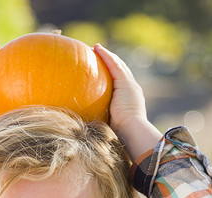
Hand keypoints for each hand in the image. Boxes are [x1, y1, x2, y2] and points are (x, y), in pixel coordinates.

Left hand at [94, 44, 161, 158]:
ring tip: (94, 48)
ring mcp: (130, 85)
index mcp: (128, 101)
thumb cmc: (118, 135)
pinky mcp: (125, 82)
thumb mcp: (106, 126)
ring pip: (118, 65)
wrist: (131, 131)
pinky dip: (106, 55)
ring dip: (106, 55)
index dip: (111, 75)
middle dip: (110, 62)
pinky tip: (96, 49)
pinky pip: (114, 65)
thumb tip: (79, 126)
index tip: (100, 71)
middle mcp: (131, 90)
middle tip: (97, 54)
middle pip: (120, 71)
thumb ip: (97, 122)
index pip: (119, 84)